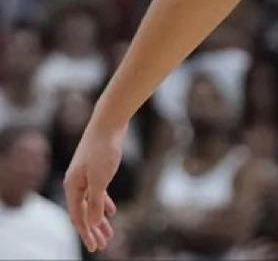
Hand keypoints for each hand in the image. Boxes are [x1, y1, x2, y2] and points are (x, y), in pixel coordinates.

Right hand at [64, 123, 124, 253]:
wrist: (109, 122)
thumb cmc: (103, 149)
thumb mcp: (100, 179)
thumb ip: (96, 201)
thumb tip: (94, 222)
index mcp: (72, 186)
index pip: (78, 216)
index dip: (86, 233)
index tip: (95, 247)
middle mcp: (76, 182)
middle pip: (84, 212)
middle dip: (93, 230)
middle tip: (103, 245)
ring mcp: (86, 175)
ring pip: (92, 203)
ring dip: (100, 219)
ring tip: (110, 234)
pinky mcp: (97, 169)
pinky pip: (98, 192)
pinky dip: (104, 203)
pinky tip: (112, 212)